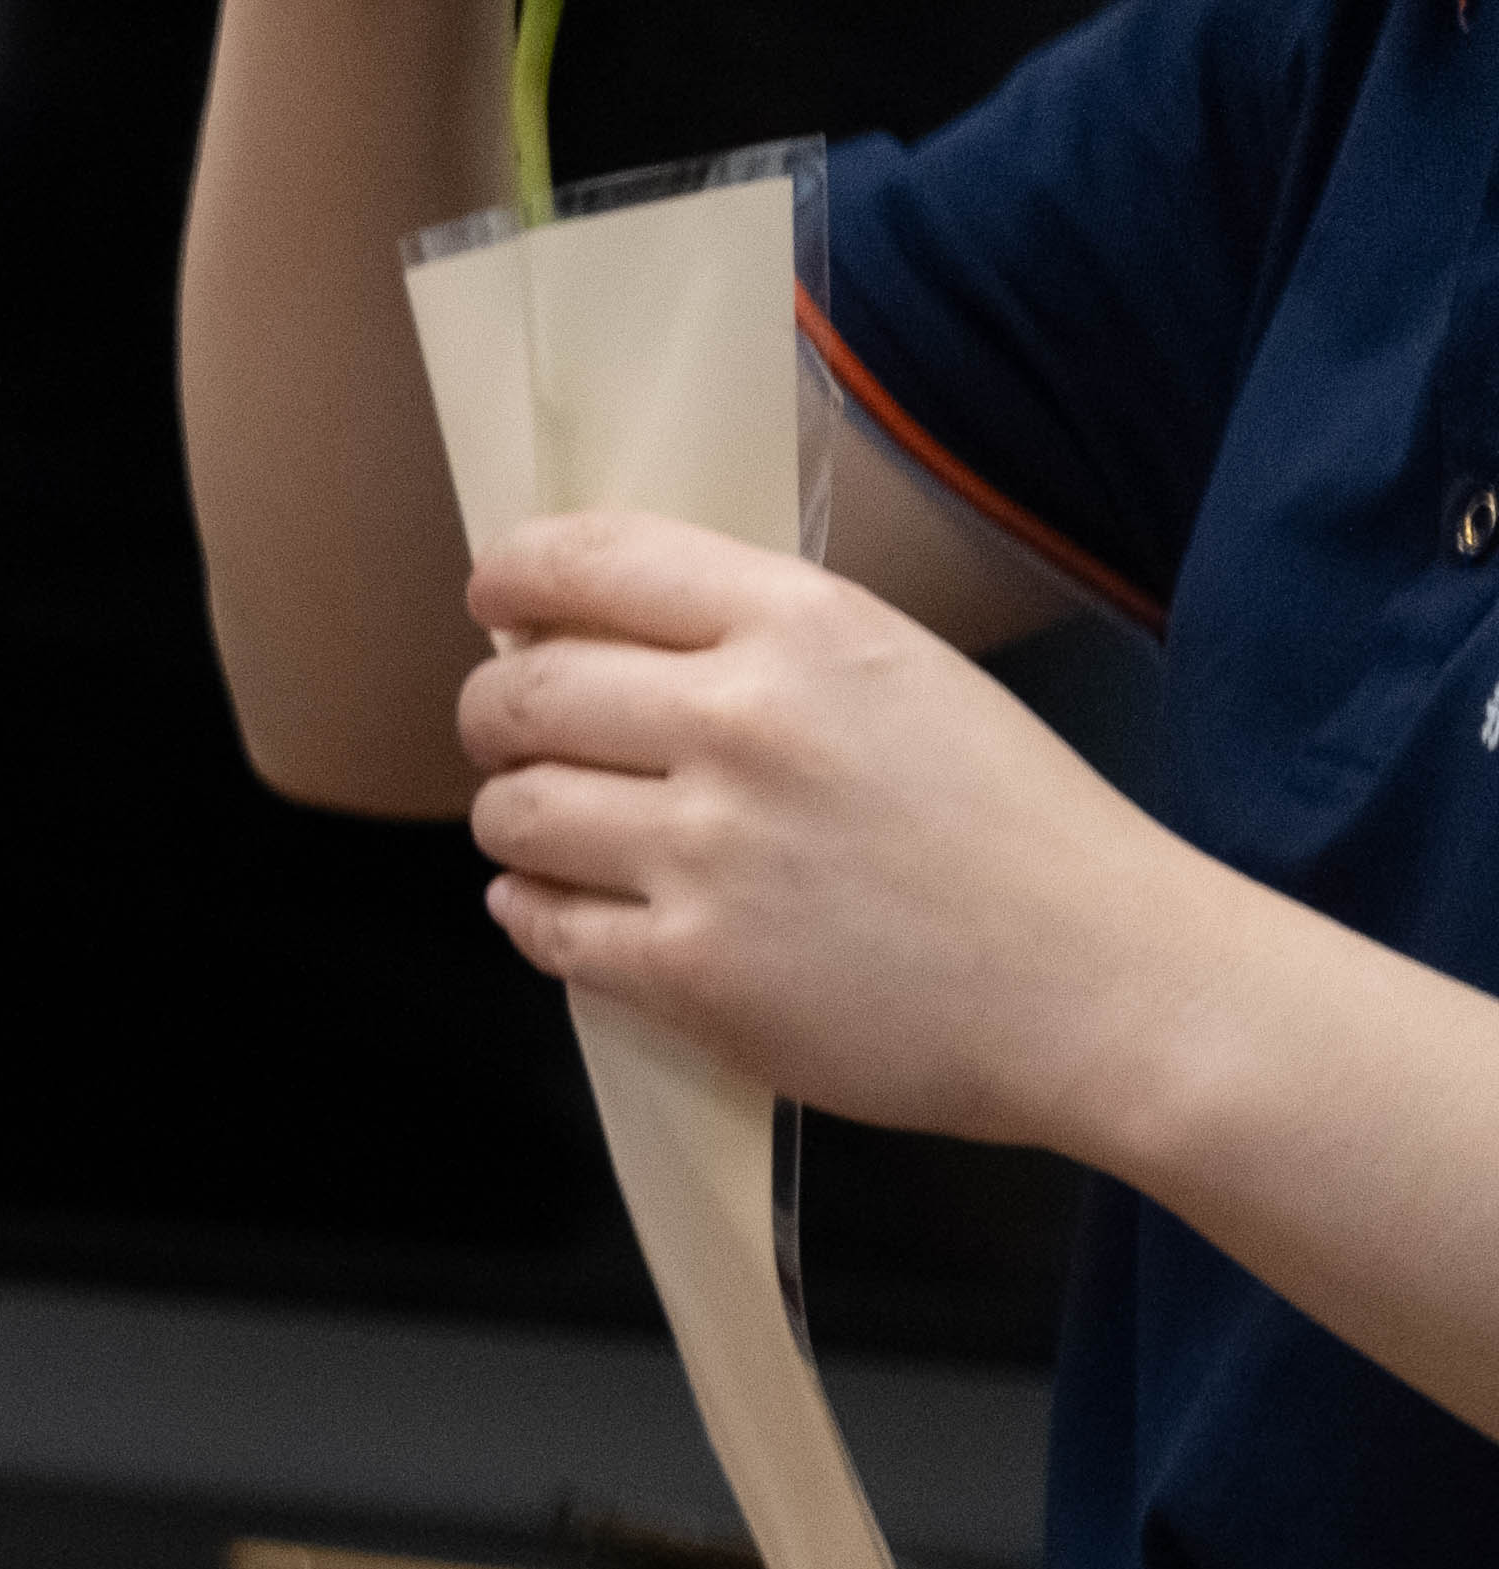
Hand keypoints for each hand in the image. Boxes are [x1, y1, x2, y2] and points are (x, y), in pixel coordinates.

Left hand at [454, 511, 1237, 1158]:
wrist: (1101, 981)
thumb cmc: (1018, 828)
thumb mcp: (908, 674)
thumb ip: (767, 649)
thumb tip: (607, 643)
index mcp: (805, 627)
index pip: (594, 563)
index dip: (514, 576)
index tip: (495, 599)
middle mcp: (740, 724)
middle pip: (522, 695)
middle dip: (492, 712)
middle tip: (510, 732)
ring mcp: (706, 853)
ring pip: (513, 812)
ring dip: (512, 816)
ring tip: (550, 825)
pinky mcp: (687, 971)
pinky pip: (542, 924)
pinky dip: (533, 909)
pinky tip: (563, 902)